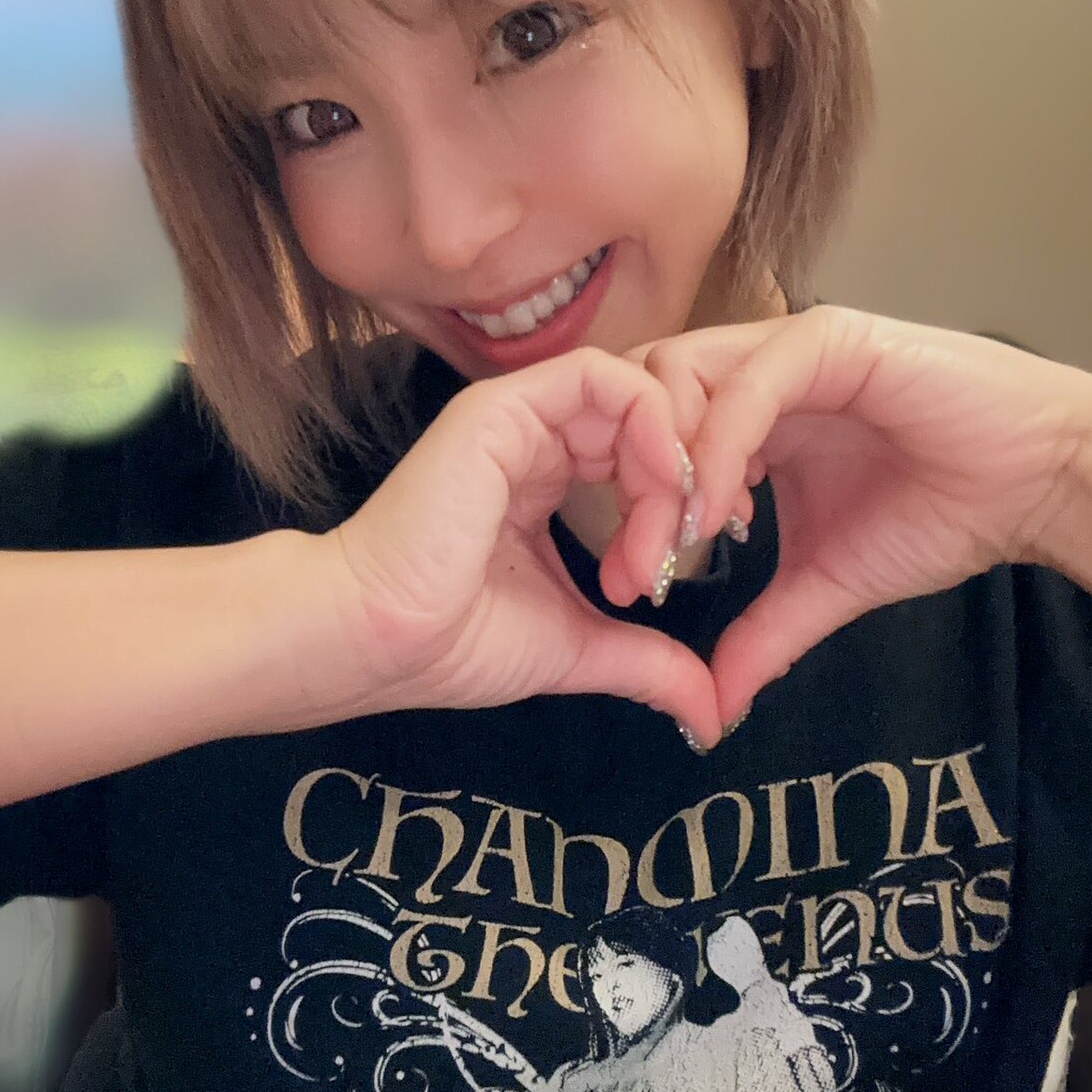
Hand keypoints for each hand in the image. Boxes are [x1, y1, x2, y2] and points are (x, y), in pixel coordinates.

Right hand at [322, 346, 719, 742]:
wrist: (380, 640)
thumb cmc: (453, 644)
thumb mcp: (578, 649)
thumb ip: (647, 664)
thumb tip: (711, 714)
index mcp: (541, 480)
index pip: (636, 451)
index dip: (680, 494)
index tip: (689, 561)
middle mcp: (532, 440)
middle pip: (646, 421)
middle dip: (689, 479)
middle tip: (693, 545)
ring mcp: (517, 418)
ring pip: (637, 395)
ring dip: (672, 464)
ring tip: (661, 541)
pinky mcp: (504, 409)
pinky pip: (603, 377)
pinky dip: (652, 425)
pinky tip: (655, 493)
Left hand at [627, 306, 1091, 722]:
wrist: (1041, 485)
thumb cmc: (943, 512)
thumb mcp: (830, 582)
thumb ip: (764, 632)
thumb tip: (711, 707)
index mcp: (747, 412)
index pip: (646, 434)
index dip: (625, 504)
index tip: (629, 584)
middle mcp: (757, 368)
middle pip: (642, 397)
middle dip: (626, 484)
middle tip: (636, 567)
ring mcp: (790, 347)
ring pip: (680, 377)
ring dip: (664, 464)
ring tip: (675, 542)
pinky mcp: (831, 339)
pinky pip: (749, 385)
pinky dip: (720, 448)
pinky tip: (719, 513)